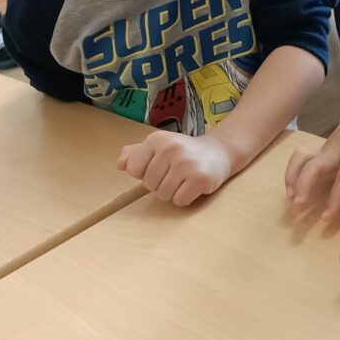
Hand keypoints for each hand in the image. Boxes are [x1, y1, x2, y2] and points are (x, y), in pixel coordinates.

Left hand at [117, 132, 233, 205]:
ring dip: (173, 192)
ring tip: (184, 179)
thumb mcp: (160, 146)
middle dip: (160, 184)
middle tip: (176, 173)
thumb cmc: (185, 152)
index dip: (145, 173)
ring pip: (163, 194)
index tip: (160, 167)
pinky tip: (193, 186)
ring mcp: (186, 163)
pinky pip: (179, 200)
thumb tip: (120, 165)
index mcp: (157, 139)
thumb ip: (136, 153)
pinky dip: (185, 198)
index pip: (134, 169)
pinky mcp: (199, 178)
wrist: (219, 152)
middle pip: (149, 184)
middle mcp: (171, 148)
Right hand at [285, 100, 339, 222]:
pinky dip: (291, 173)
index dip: (335, 197)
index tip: (326, 217)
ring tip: (291, 202)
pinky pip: (299, 159)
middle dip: (305, 185)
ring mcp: (324, 150)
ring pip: (302, 160)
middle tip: (300, 207)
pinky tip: (289, 191)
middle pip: (315, 166)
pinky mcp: (317, 151)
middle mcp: (335, 151)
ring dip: (293, 179)